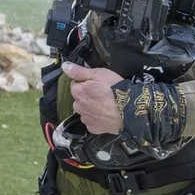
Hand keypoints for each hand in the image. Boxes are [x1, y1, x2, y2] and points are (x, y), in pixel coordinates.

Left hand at [62, 64, 188, 152]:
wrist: (130, 111)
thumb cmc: (115, 89)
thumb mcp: (98, 74)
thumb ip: (79, 71)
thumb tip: (65, 66)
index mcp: (78, 91)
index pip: (75, 83)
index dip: (86, 82)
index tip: (97, 83)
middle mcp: (78, 106)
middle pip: (79, 98)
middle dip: (87, 95)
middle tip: (102, 93)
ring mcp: (85, 118)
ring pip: (85, 110)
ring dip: (91, 107)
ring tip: (105, 104)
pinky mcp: (93, 128)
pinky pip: (91, 121)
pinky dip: (96, 118)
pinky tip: (106, 114)